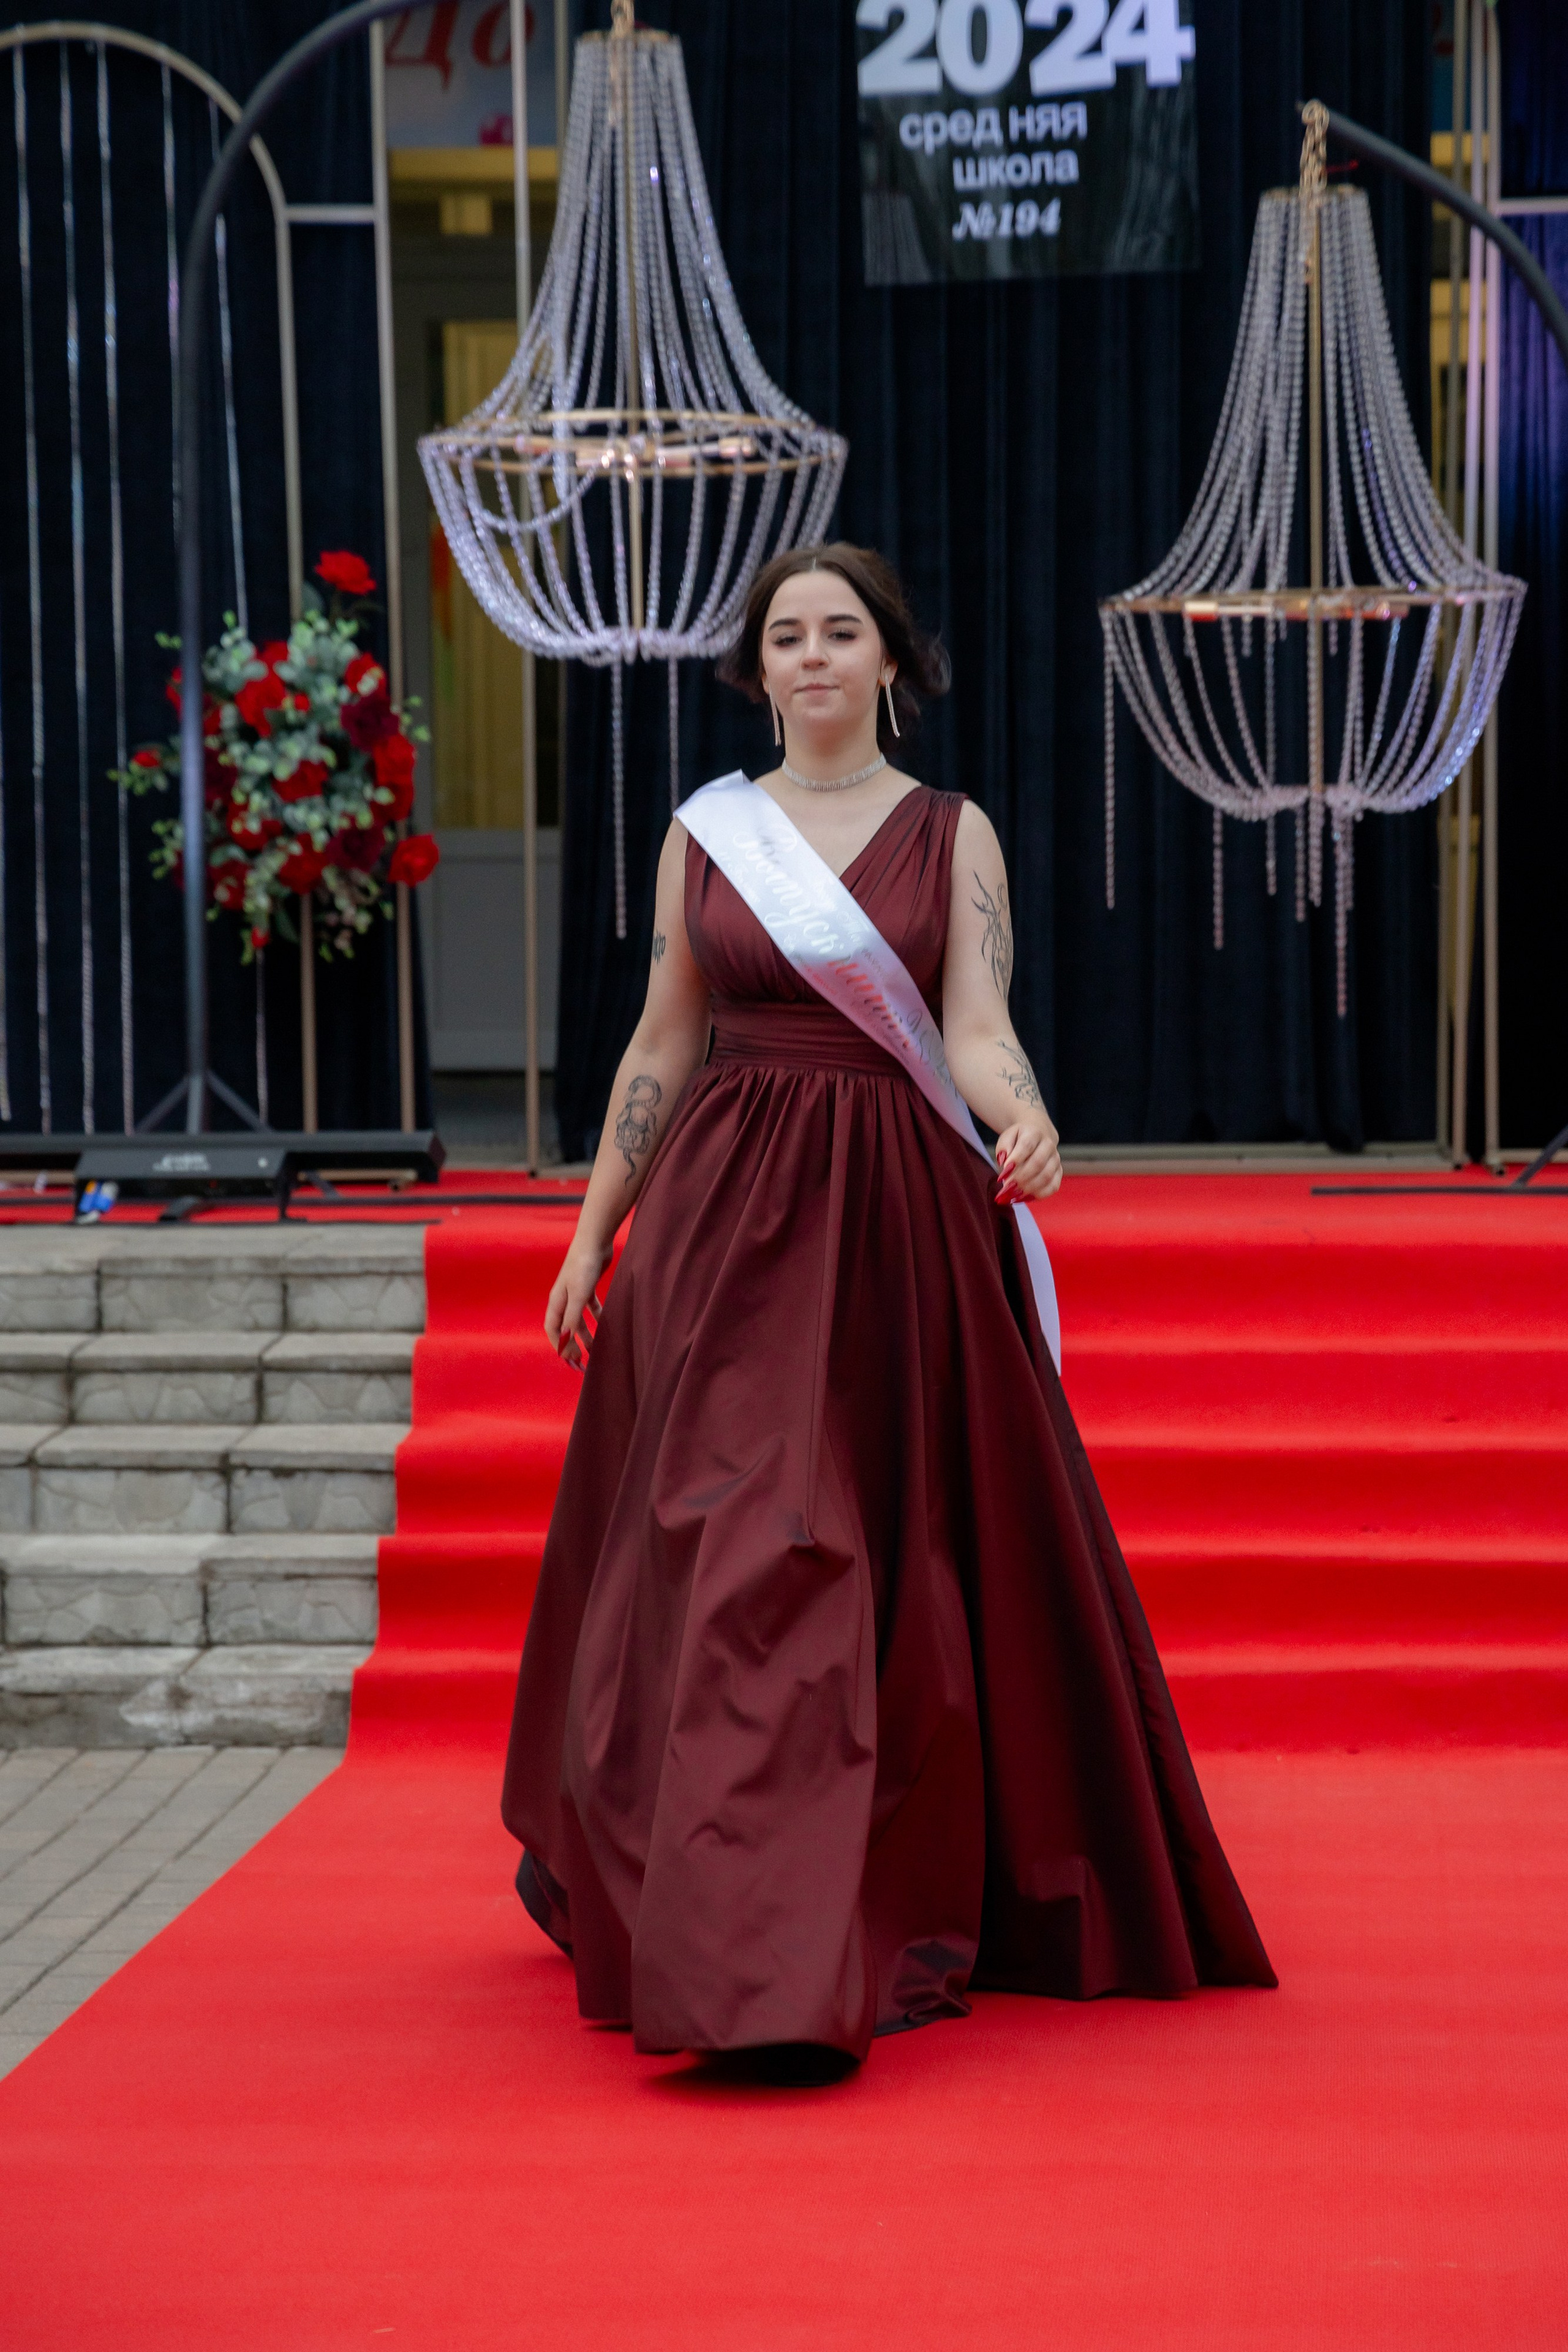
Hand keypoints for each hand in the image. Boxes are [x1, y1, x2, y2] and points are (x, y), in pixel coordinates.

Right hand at [545, 1234, 613, 1371]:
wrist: (594, 1240)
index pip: (553, 1331)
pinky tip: (606, 1324)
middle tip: (582, 1364)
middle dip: (572, 1346)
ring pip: (578, 1320)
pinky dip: (596, 1318)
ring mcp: (575, 1292)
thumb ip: (572, 1319)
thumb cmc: (583, 1266)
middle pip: (565, 1328)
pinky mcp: (588, 1286)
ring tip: (596, 1350)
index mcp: (556, 1302)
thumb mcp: (578, 1295)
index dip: (560, 1347)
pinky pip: (590, 1308)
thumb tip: (565, 1341)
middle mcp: (563, 1299)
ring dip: (585, 1335)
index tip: (572, 1362)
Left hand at [995, 1111, 1061, 1204]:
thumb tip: (1004, 1161)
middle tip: (1005, 1189)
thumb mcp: (1007, 1137)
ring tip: (1012, 1196)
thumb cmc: (1018, 1139)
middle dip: (1020, 1178)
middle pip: (1037, 1163)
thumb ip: (1003, 1147)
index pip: (1026, 1146)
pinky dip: (1038, 1195)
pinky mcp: (1059, 1172)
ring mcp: (1056, 1159)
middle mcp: (1048, 1145)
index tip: (1002, 1175)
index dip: (1015, 1161)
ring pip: (1046, 1177)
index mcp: (1034, 1133)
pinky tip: (1023, 1198)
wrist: (1037, 1135)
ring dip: (1028, 1189)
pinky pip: (1053, 1187)